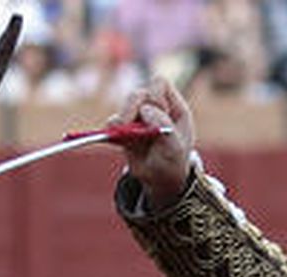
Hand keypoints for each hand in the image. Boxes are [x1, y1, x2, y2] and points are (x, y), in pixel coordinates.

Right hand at [113, 77, 195, 212]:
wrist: (161, 180)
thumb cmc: (174, 161)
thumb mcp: (175, 148)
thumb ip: (164, 125)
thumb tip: (145, 109)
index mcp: (173, 107)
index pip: (160, 85)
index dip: (154, 96)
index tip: (153, 113)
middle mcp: (155, 108)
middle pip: (138, 95)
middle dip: (130, 108)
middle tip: (124, 125)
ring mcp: (139, 119)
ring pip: (124, 109)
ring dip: (121, 120)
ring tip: (119, 135)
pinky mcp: (125, 131)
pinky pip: (112, 125)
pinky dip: (111, 131)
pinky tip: (112, 139)